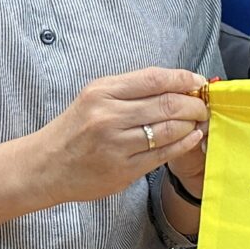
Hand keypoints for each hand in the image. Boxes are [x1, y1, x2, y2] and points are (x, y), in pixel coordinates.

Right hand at [33, 68, 209, 207]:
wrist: (46, 166)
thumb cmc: (74, 129)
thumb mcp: (94, 98)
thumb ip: (130, 90)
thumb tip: (176, 83)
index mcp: (102, 92)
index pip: (154, 78)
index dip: (183, 78)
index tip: (198, 81)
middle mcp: (109, 117)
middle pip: (166, 104)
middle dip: (194, 103)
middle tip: (203, 104)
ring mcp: (116, 145)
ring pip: (168, 130)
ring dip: (191, 124)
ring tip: (199, 121)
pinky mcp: (123, 170)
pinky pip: (163, 155)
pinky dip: (183, 144)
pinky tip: (193, 137)